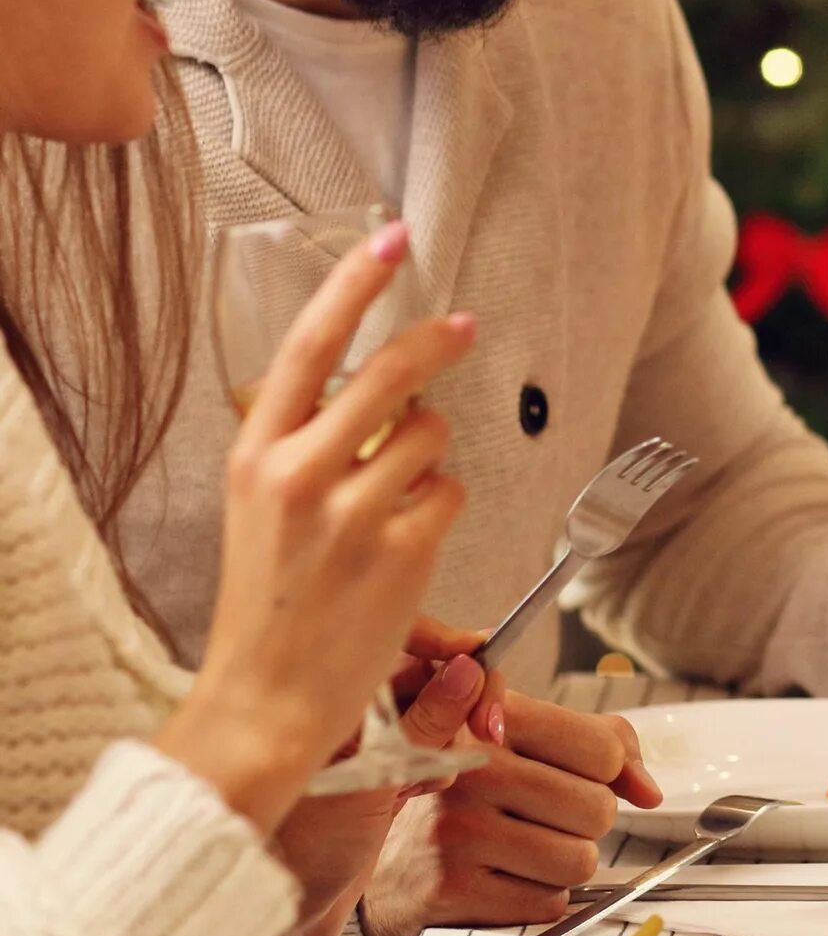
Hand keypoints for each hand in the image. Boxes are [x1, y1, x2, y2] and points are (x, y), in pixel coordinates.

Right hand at [154, 220, 472, 834]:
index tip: (392, 237)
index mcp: (255, 455)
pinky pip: (451, 491)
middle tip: (464, 327)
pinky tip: (408, 543)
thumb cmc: (271, 599)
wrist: (266, 698)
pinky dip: (442, 506)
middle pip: (389, 374)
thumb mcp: (260, 506)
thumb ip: (304, 443)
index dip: (353, 285)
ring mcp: (353, 513)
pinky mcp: (403, 549)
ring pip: (431, 435)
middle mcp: (298, 475)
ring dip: (432, 456)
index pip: (307, 347)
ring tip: (395, 503)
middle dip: (436, 343)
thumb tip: (377, 389)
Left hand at [265, 635, 489, 935]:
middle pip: (421, 671)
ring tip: (433, 775)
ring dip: (447, 736)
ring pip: (428, 710)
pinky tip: (421, 790)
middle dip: (459, 696)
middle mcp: (339, 709)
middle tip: (486, 726)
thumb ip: (423, 724)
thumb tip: (467, 670)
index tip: (482, 658)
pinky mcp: (372, 770)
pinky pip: (423, 744)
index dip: (445, 643)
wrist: (280, 914)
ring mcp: (356, 740)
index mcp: (322, 693)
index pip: (396, 638)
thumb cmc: (296, 851)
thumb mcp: (370, 781)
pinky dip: (436, 761)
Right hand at [361, 691, 661, 935]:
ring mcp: (457, 830)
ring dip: (566, 863)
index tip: (576, 774)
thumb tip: (650, 792)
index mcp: (495, 718)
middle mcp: (471, 769)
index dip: (606, 771)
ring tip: (526, 849)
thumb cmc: (476, 795)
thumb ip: (605, 747)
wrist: (391, 863)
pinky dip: (539, 898)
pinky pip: (548, 903)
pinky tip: (504, 879)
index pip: (603, 748)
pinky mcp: (449, 888)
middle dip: (587, 823)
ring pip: (579, 860)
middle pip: (598, 809)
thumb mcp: (532, 744)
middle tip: (547, 820)